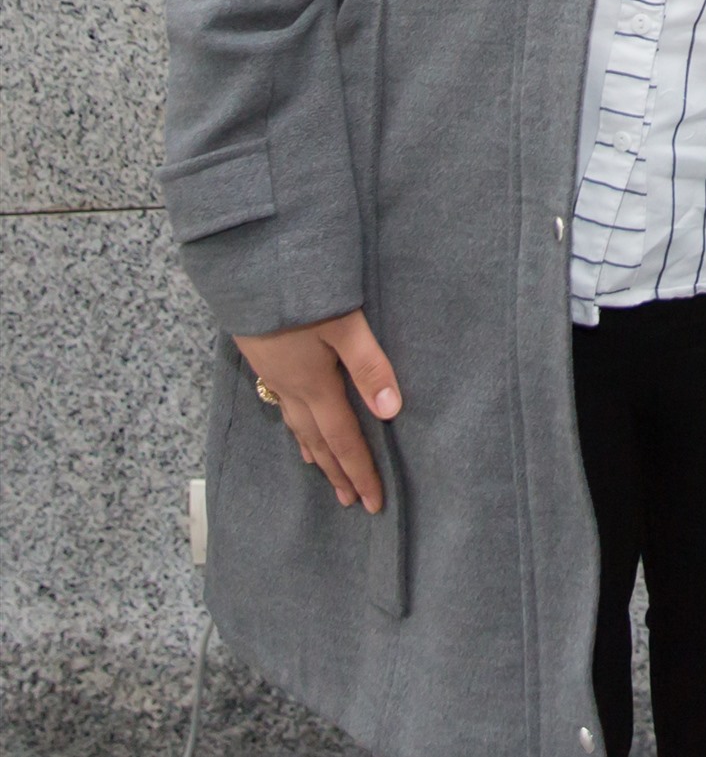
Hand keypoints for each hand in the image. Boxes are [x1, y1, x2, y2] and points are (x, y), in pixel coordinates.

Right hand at [235, 308, 401, 509]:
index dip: (360, 470)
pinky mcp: (264, 359)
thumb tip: (392, 411)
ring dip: (315, 453)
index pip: (343, 438)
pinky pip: (284, 407)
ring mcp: (275, 375)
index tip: (373, 502)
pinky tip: (297, 425)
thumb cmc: (299, 293)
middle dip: (338, 472)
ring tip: (324, 473)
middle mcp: (292, 388)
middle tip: (352, 501)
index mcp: (315, 385)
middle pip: (319, 440)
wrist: (246, 268)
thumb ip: (368, 365)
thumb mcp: (344, 324)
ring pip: (298, 426)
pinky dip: (296, 427)